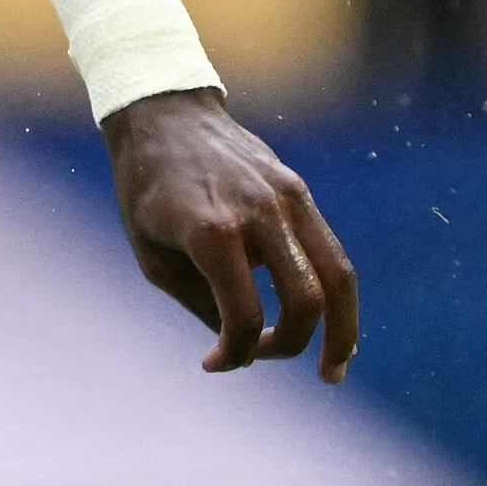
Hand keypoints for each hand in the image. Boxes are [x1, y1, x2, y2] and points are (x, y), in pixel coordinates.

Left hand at [106, 87, 356, 378]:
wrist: (165, 115)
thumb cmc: (145, 191)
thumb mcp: (152, 255)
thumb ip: (200, 302)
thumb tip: (240, 346)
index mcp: (211, 232)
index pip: (245, 314)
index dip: (235, 352)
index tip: (214, 363)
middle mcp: (258, 214)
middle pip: (306, 300)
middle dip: (288, 344)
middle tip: (261, 357)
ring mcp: (287, 199)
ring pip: (338, 276)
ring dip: (342, 331)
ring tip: (333, 370)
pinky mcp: (299, 192)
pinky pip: (330, 251)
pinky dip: (335, 294)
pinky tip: (330, 325)